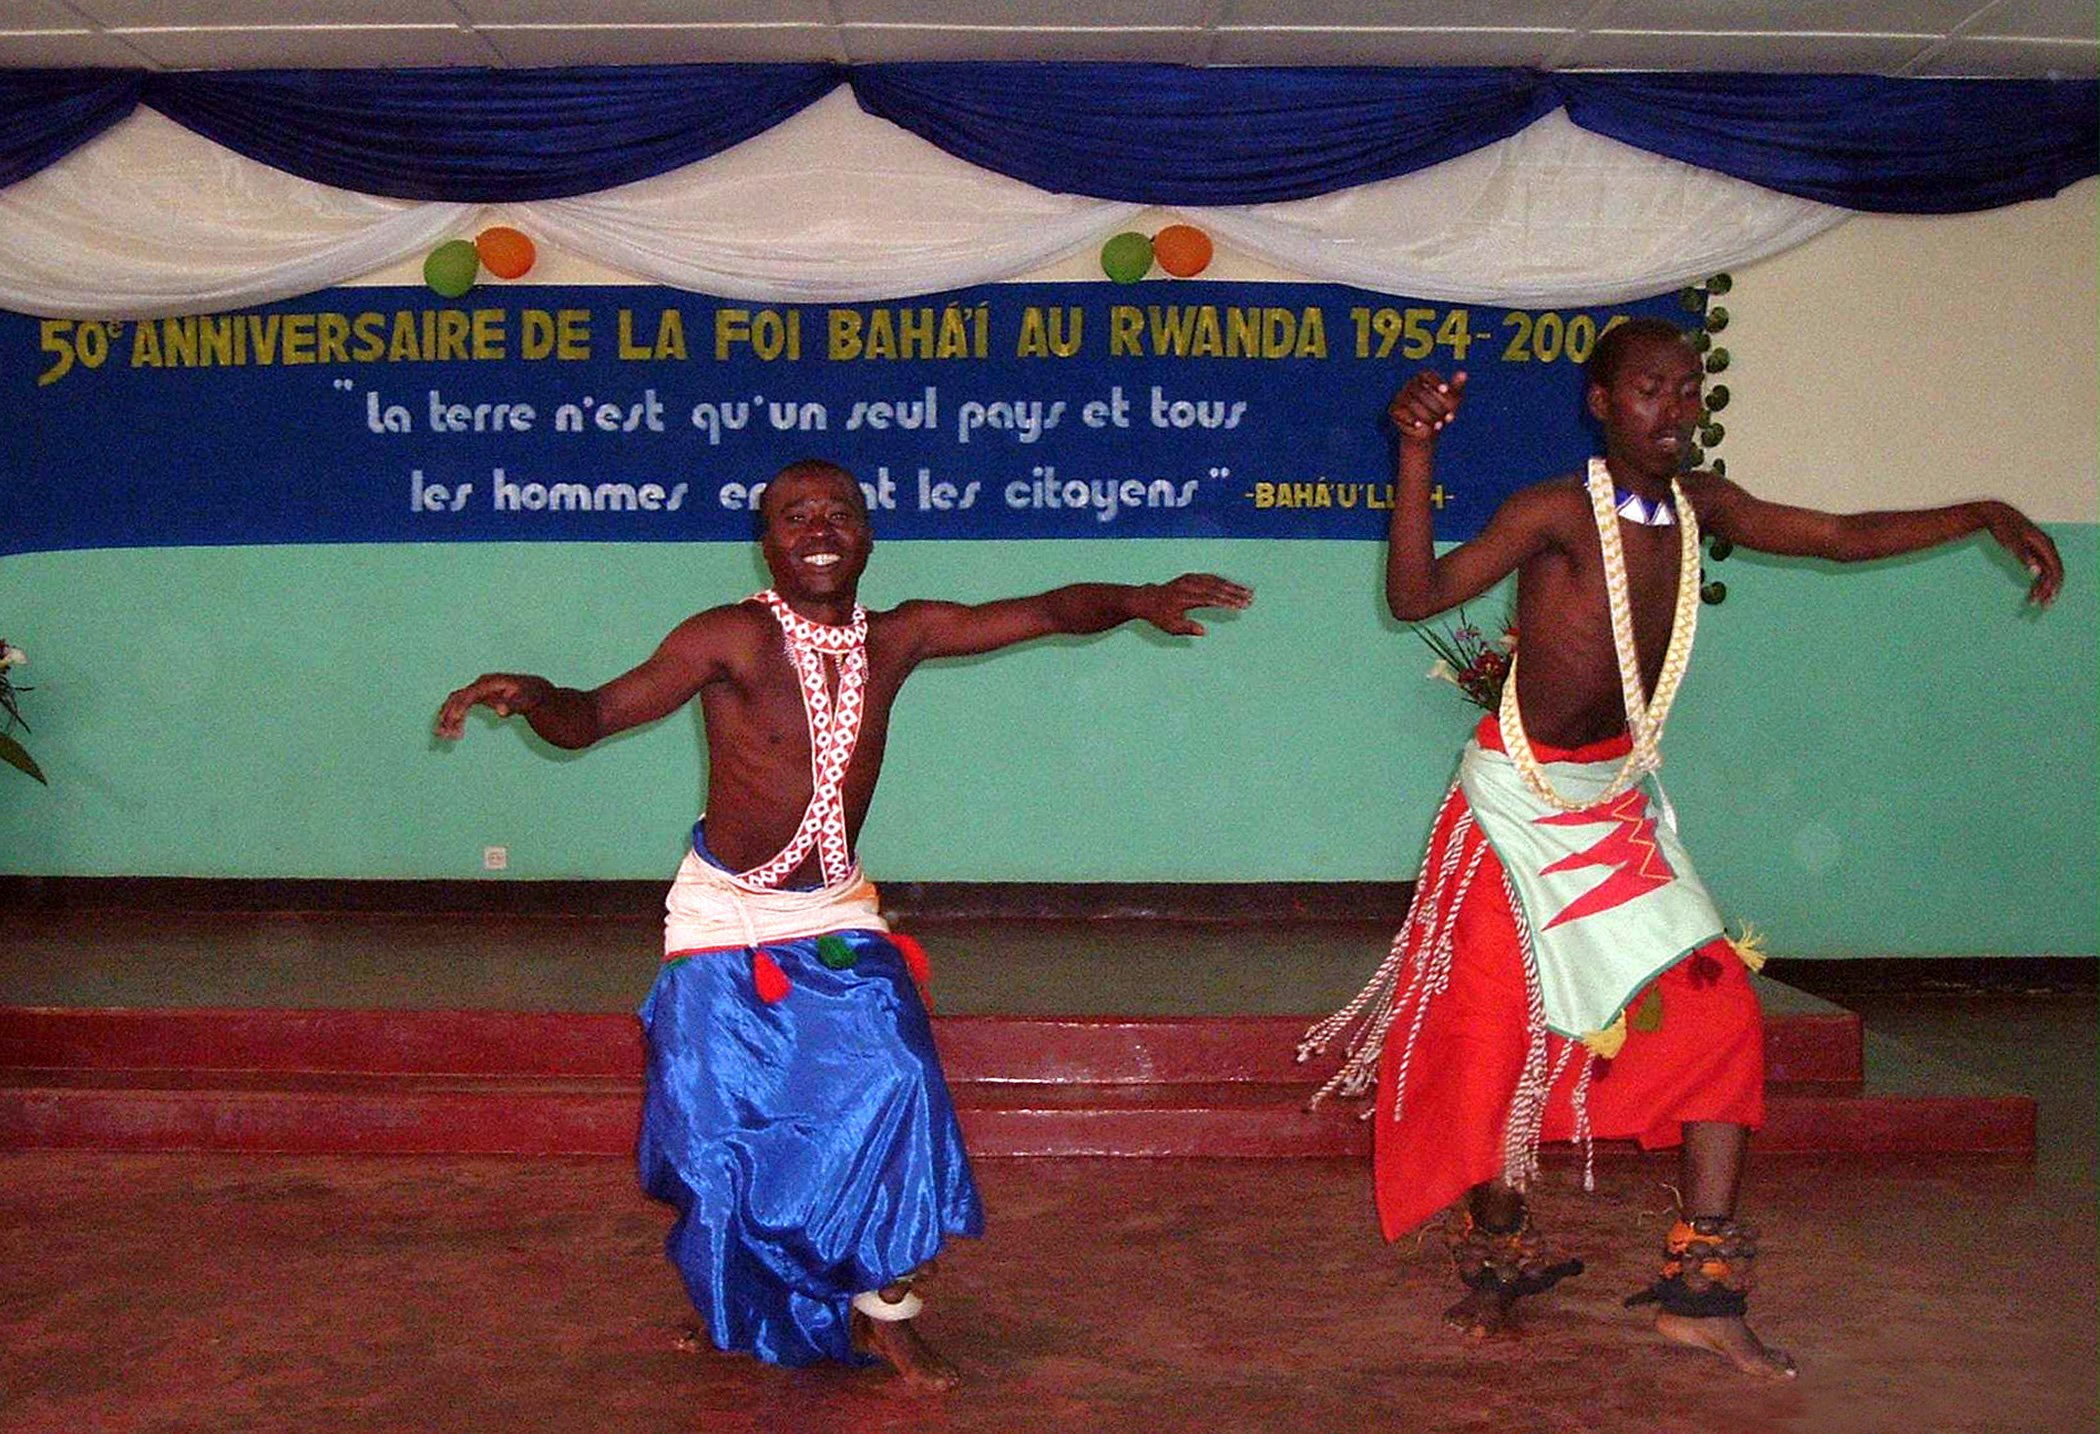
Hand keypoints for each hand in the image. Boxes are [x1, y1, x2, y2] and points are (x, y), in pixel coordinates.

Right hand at [435, 673, 554, 739]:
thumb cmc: (531, 695)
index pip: (468, 694)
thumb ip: (513, 705)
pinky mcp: (477, 698)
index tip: (454, 722)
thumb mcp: (526, 701)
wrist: (534, 691)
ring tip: (443, 737)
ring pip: (454, 704)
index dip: (459, 707)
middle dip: (448, 715)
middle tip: (443, 734)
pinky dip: (455, 720)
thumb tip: (500, 711)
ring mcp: (477, 691)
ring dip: (447, 719)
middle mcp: (479, 685)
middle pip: (456, 698)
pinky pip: (460, 708)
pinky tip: (454, 734)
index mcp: (489, 683)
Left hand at [1134, 574, 1253, 636]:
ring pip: (1215, 580)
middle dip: (1235, 593)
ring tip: (1247, 592)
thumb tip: (1203, 631)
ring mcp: (1190, 579)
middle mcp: (1189, 586)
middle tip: (1251, 598)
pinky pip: (1209, 577)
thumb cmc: (1159, 616)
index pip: (1212, 599)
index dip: (1228, 602)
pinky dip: (1222, 581)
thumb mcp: (1170, 626)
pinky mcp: (1190, 577)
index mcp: (1186, 597)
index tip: (1241, 606)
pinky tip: (1232, 586)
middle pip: (1217, 587)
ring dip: (1232, 585)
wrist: (1146, 599)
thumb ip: (1187, 628)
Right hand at [1388, 370, 1466, 443]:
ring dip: (1427, 416)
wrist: (1428, 429)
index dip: (1435, 381)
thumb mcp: (1452, 400)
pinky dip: (1411, 420)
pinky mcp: (1394, 410)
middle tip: (1449, 418)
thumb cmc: (1441, 410)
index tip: (1446, 390)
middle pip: (1420, 392)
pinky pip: (1400, 413)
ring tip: (1439, 426)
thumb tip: (1463, 374)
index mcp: (1423, 378)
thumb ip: (1457, 387)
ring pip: (1411, 404)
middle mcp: (1410, 385)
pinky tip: (1419, 426)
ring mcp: (1400, 397)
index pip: (1427, 375)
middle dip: (1437, 406)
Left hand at [1984, 503, 2063, 607]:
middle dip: (2049, 590)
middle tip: (2042, 606)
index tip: (2047, 600)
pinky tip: (2030, 592)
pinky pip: (2040, 569)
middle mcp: (2046, 547)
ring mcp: (2040, 549)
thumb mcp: (2012, 543)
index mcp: (2045, 545)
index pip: (2056, 569)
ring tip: (2033, 602)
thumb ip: (2024, 557)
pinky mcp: (2033, 551)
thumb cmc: (2003, 528)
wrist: (1996, 514)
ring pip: (2047, 572)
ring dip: (2042, 587)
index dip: (2053, 586)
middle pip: (2054, 572)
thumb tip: (2036, 571)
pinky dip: (2037, 581)